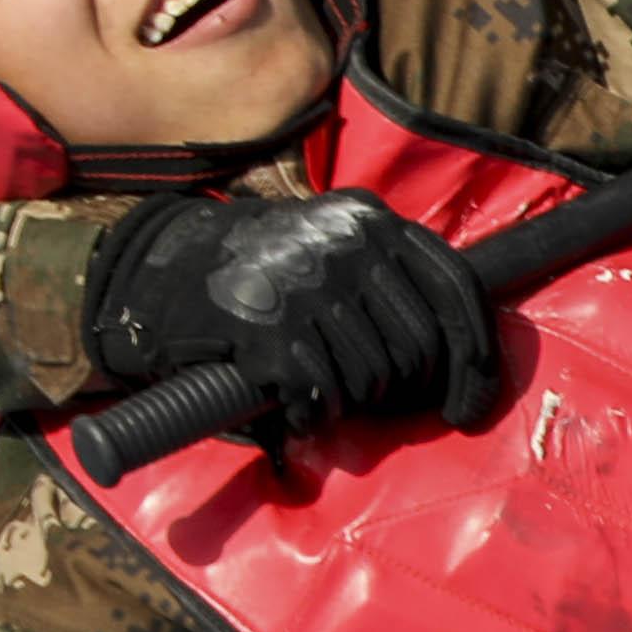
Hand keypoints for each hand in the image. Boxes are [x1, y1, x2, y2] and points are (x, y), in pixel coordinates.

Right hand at [87, 192, 491, 434]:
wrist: (157, 271)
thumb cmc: (255, 275)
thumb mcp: (329, 249)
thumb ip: (387, 280)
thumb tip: (458, 360)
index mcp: (370, 217)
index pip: (454, 290)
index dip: (474, 360)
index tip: (469, 406)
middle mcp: (345, 241)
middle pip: (418, 345)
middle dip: (402, 391)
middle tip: (372, 404)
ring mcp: (307, 281)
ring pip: (374, 375)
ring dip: (350, 403)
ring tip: (318, 392)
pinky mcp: (270, 324)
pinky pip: (322, 393)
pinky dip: (311, 414)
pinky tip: (293, 405)